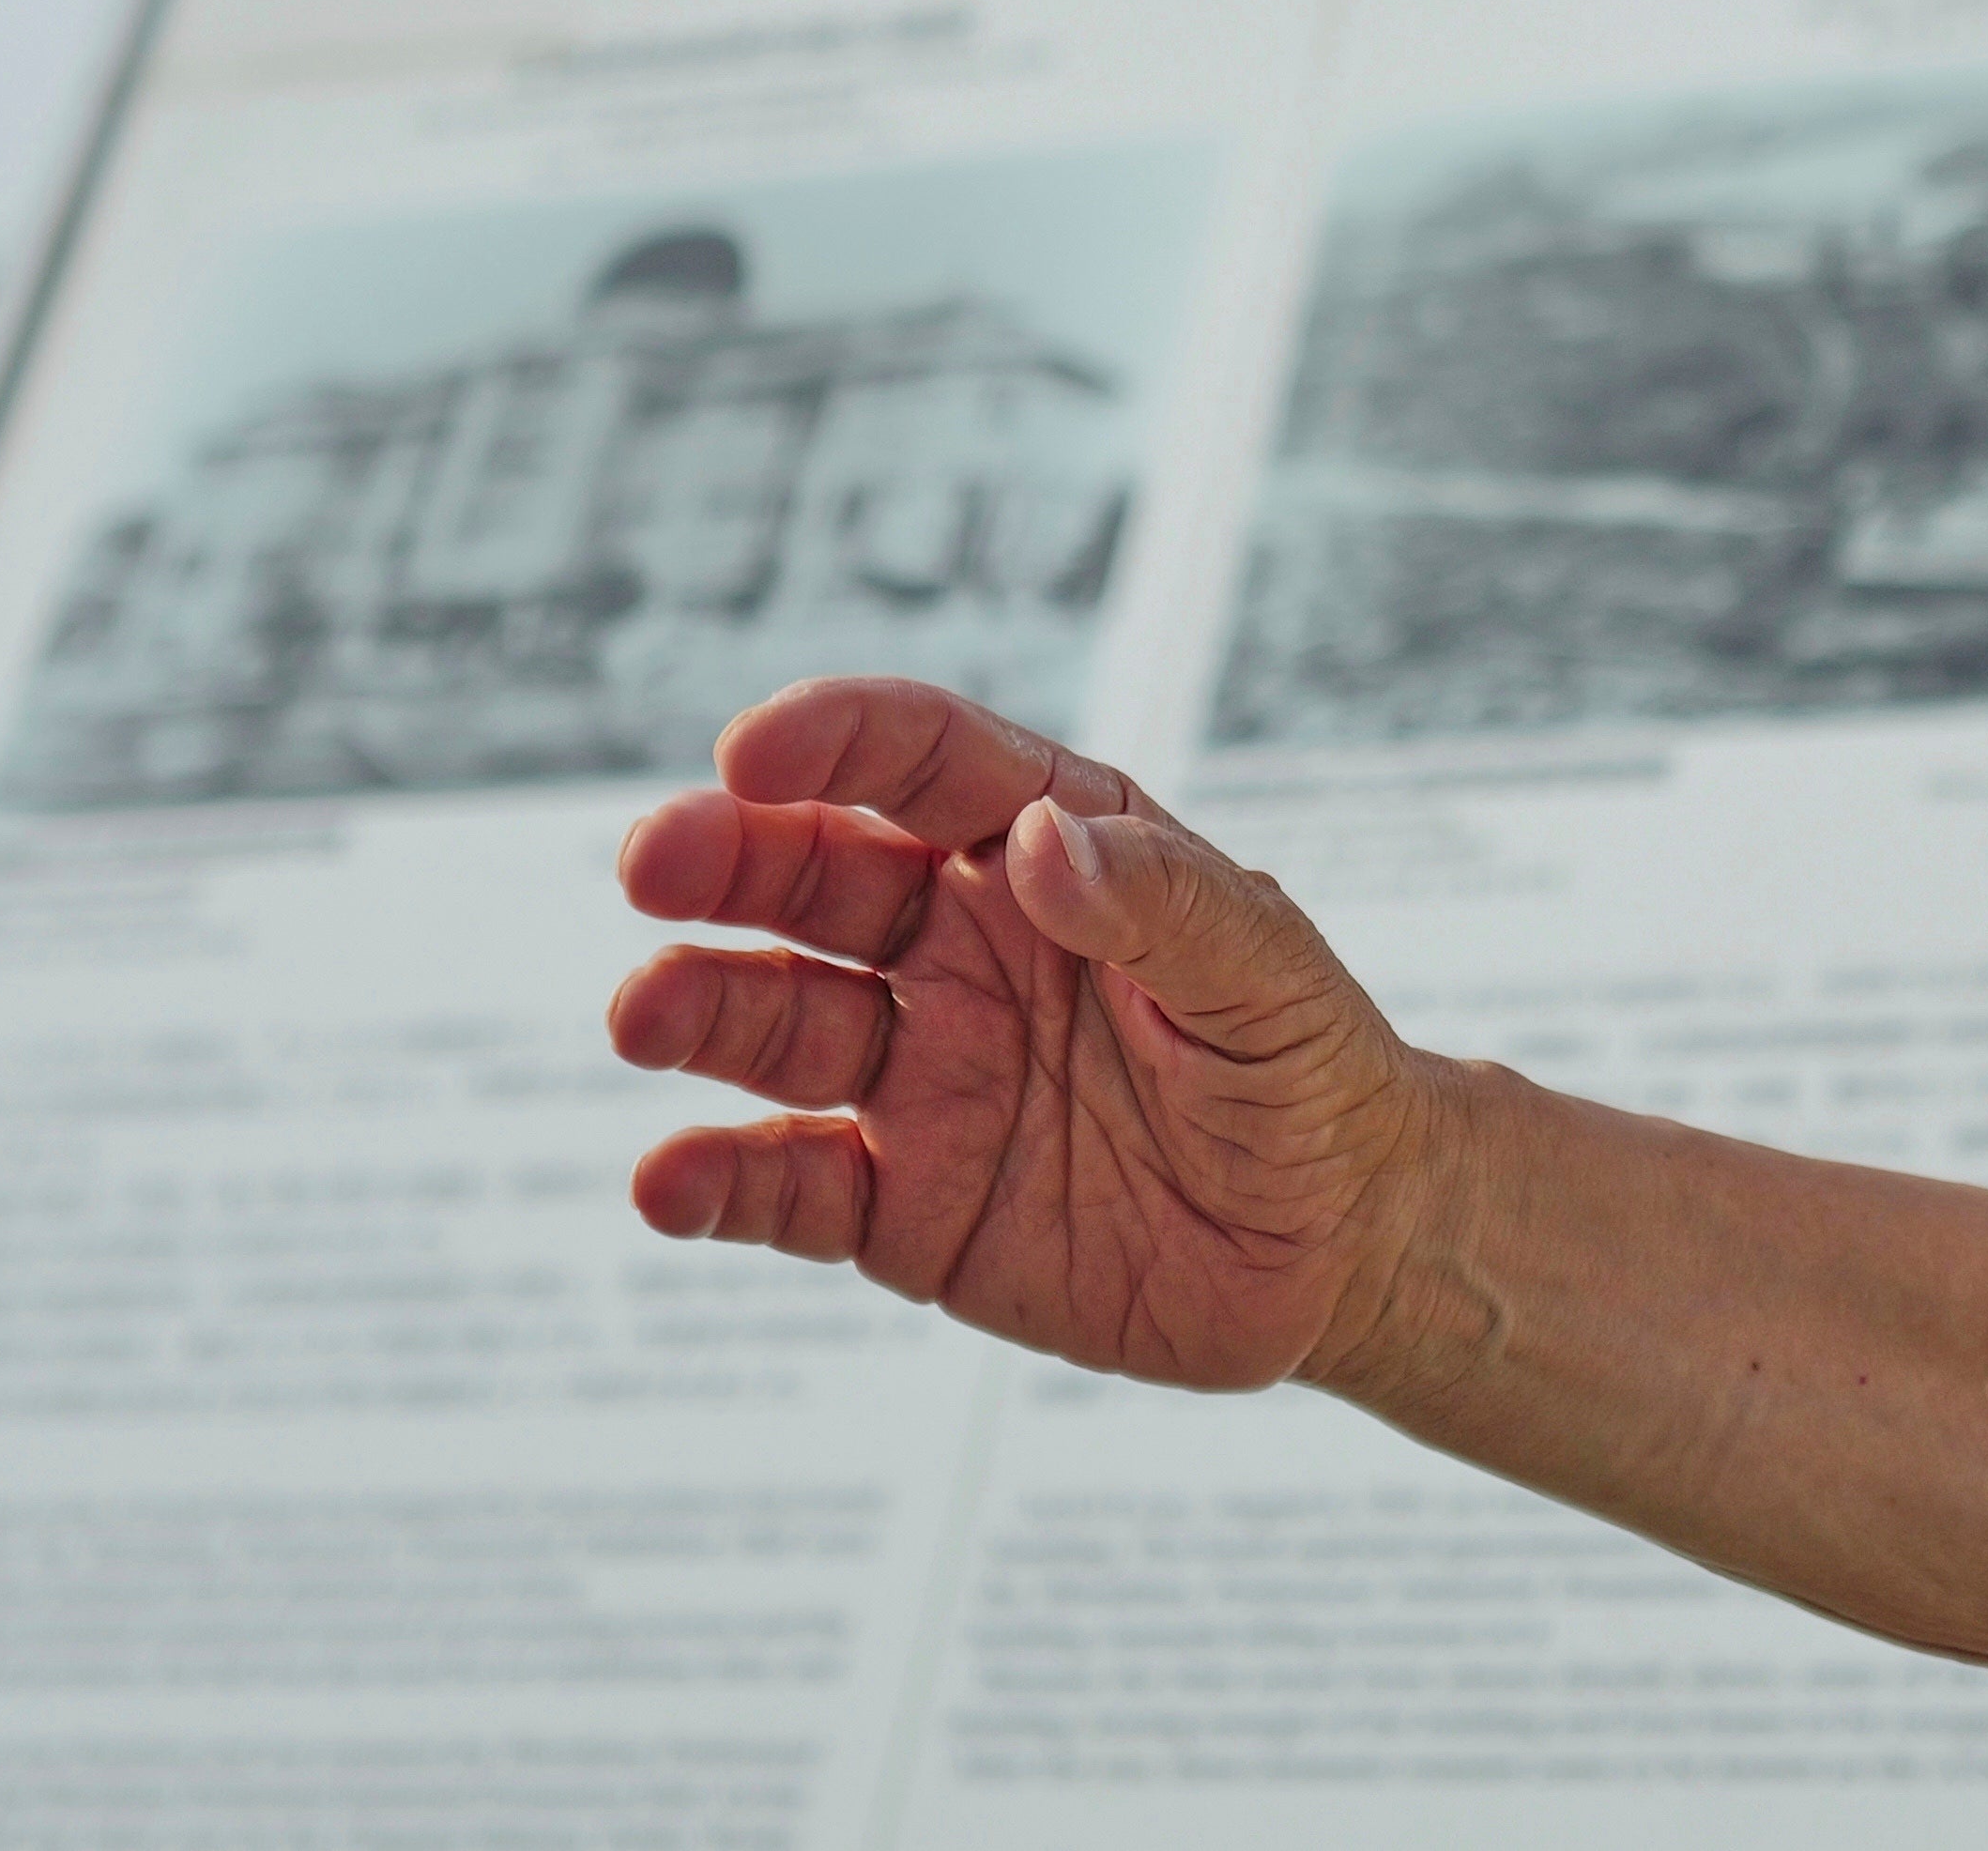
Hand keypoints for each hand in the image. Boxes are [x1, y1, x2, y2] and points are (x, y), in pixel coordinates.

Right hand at [609, 676, 1434, 1392]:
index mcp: (1045, 855)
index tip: (748, 749)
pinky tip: (668, 1183)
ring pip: (777, 1024)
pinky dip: (717, 1184)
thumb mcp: (1263, 971)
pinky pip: (788, 1188)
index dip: (835, 741)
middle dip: (724, 860)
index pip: (924, 765)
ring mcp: (923, 1076)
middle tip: (653, 861)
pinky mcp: (904, 1207)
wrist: (1343, 1245)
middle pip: (814, 880)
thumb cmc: (1312, 1070)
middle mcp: (960, 951)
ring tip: (645, 1012)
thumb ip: (1157, 901)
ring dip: (699, 1007)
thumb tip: (1032, 843)